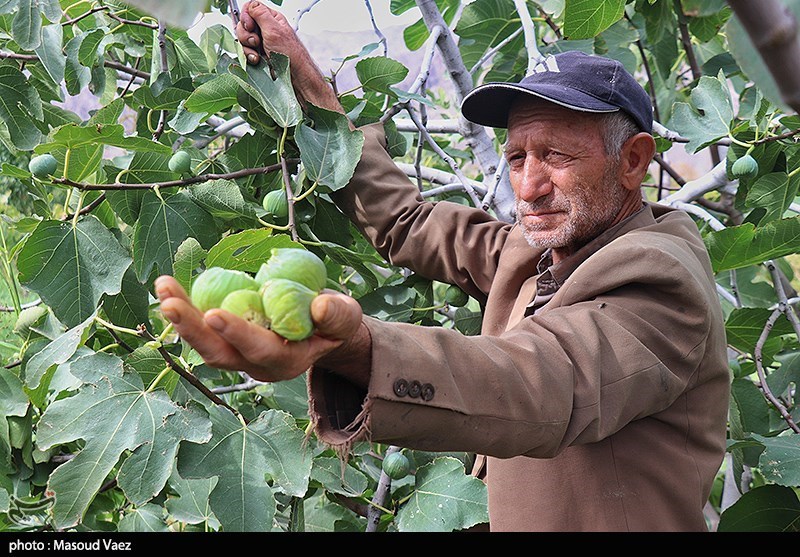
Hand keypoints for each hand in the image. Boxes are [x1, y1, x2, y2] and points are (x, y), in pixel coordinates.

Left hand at [155, 275, 363, 382]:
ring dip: (180, 317)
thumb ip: (337, 315)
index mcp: (286, 362)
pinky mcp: (225, 339)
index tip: (214, 313)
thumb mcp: (346, 317)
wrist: (321, 328)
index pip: (259, 350)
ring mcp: (237, 354)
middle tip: (170, 302)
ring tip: (164, 287)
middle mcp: (255, 365)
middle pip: (218, 354)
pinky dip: (184, 307)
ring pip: (203, 342)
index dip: (237, 333)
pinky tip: (168, 286)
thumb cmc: (334, 322)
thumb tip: (319, 306)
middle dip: (192, 329)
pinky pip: (200, 327)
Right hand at [235, 1, 343, 111]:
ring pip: (242, 39)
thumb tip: (251, 4)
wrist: (295, 77)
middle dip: (246, 34)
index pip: (250, 9)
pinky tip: (257, 61)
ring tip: (258, 54)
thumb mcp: (274, 30)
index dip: (246, 16)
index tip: (250, 26)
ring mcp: (260, 44)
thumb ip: (260, 14)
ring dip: (247, 47)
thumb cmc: (290, 54)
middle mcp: (265, 30)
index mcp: (271, 19)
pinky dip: (248, 57)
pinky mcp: (257, 56)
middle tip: (257, 42)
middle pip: (243, 24)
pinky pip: (244, 52)